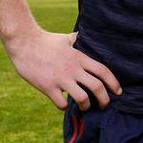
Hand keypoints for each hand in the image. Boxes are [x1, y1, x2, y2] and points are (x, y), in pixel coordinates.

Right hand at [4, 28, 120, 110]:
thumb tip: (80, 35)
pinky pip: (61, 103)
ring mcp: (61, 78)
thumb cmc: (44, 40)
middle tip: (104, 105)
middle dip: (104, 100)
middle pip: (97, 87)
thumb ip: (75, 39)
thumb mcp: (64, 38)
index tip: (118, 92)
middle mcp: (73, 69)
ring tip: (84, 107)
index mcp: (79, 57)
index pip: (103, 71)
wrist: (24, 42)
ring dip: (86, 106)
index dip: (114, 83)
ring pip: (82, 98)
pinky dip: (65, 107)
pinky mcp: (47, 86)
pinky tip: (63, 104)